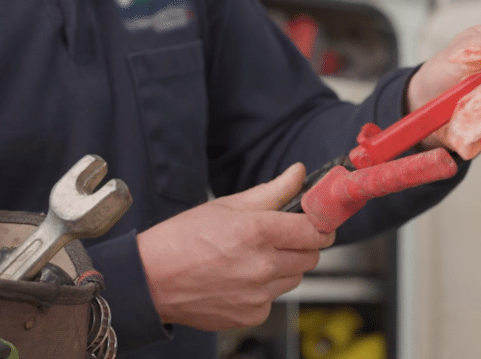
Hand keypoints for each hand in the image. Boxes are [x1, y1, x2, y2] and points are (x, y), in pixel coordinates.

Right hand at [137, 163, 334, 330]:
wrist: (151, 280)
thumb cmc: (182, 239)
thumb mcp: (228, 205)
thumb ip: (272, 191)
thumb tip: (298, 173)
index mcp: (258, 232)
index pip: (315, 230)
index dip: (320, 224)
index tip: (317, 220)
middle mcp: (262, 266)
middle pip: (311, 256)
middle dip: (303, 243)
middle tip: (283, 236)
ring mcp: (258, 295)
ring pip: (295, 277)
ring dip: (286, 265)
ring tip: (255, 257)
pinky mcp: (252, 315)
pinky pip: (274, 298)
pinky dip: (266, 288)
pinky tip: (242, 278)